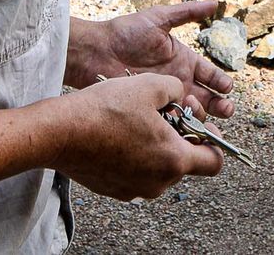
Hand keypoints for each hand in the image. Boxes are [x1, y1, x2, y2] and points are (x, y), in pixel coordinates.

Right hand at [45, 73, 223, 200]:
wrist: (60, 132)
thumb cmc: (105, 109)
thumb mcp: (150, 85)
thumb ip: (176, 89)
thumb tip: (179, 95)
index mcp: (174, 160)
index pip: (213, 162)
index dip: (212, 141)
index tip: (199, 123)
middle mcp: (158, 182)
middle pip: (184, 161)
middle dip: (179, 135)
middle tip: (163, 111)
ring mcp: (135, 189)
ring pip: (158, 166)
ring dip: (155, 144)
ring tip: (137, 119)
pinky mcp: (115, 189)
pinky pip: (136, 172)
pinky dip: (135, 154)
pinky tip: (118, 132)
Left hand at [66, 1, 234, 118]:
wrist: (97, 52)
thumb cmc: (126, 32)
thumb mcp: (159, 18)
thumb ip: (187, 13)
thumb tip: (215, 3)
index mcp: (183, 60)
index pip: (210, 74)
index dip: (221, 82)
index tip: (228, 87)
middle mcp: (177, 80)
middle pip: (207, 96)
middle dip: (219, 104)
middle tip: (226, 109)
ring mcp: (165, 96)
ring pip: (193, 111)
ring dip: (203, 113)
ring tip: (203, 112)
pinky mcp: (151, 109)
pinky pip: (172, 119)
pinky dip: (183, 122)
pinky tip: (187, 124)